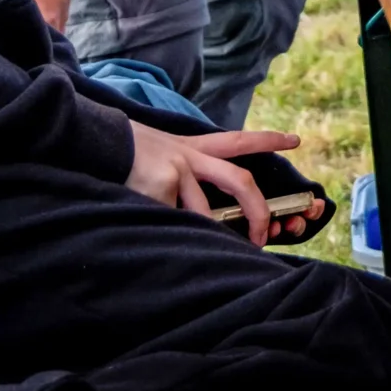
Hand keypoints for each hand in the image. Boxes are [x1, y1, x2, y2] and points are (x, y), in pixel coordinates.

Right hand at [125, 123, 324, 246]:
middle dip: (259, 210)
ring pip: (204, 215)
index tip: (296, 140)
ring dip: (204, 237)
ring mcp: (178, 170)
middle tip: (265, 235)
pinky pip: (171, 222)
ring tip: (195, 251)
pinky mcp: (161, 185)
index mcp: (193, 148)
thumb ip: (186, 175)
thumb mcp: (163, 156)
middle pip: (240, 180)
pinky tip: (143, 227)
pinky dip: (164, 232)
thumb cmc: (128, 155)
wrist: (94, 140)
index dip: (268, 141)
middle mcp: (191, 156)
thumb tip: (205, 213)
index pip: (238, 141)